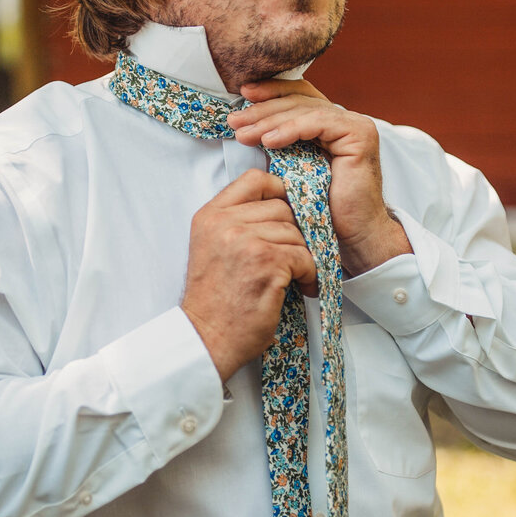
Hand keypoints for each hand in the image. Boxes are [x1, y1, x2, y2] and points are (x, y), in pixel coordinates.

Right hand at [181, 170, 318, 381]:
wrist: (207, 337)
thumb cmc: (215, 299)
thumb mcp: (213, 247)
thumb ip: (236, 221)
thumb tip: (280, 202)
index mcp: (210, 215)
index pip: (255, 180)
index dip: (279, 192)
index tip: (284, 217)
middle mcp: (225, 223)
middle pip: (281, 207)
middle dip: (293, 233)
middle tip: (292, 257)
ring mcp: (246, 241)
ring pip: (295, 232)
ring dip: (301, 256)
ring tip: (294, 276)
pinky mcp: (266, 263)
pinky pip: (304, 256)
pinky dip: (308, 274)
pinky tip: (300, 287)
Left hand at [227, 80, 411, 276]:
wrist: (351, 235)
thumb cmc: (322, 208)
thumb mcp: (291, 168)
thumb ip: (278, 143)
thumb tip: (243, 125)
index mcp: (329, 124)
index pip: (298, 96)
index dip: (271, 92)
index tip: (242, 95)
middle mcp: (344, 119)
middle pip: (298, 101)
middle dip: (263, 110)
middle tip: (234, 120)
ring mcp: (354, 124)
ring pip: (305, 110)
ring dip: (270, 121)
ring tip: (244, 133)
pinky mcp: (360, 134)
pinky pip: (319, 123)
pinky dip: (292, 129)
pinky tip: (269, 140)